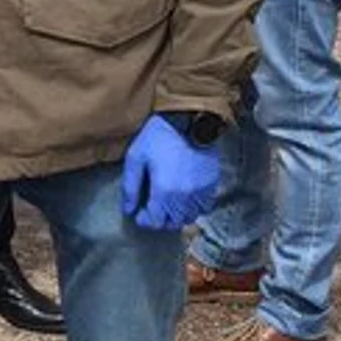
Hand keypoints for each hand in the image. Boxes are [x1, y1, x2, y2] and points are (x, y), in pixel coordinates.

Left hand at [121, 115, 219, 230]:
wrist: (188, 118)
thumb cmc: (159, 135)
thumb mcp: (136, 157)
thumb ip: (130, 186)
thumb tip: (128, 209)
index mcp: (164, 190)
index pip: (155, 221)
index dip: (145, 220)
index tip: (139, 214)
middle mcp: (185, 195)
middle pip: (173, 222)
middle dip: (160, 219)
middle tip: (152, 209)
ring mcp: (201, 190)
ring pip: (190, 217)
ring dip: (177, 215)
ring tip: (168, 204)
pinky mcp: (212, 183)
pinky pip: (204, 206)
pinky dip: (194, 207)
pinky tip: (184, 197)